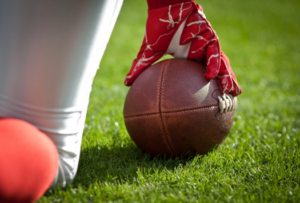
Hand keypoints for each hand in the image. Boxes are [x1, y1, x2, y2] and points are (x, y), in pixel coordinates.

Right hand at [124, 1, 241, 95]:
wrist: (163, 7)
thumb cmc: (158, 27)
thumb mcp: (148, 51)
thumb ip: (141, 67)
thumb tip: (126, 83)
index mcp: (189, 57)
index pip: (202, 74)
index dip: (210, 86)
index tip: (213, 101)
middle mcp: (201, 51)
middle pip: (217, 70)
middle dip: (224, 84)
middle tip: (229, 100)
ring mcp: (205, 43)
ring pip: (220, 62)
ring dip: (226, 77)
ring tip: (230, 92)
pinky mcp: (207, 33)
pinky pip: (213, 50)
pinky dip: (212, 63)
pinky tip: (210, 76)